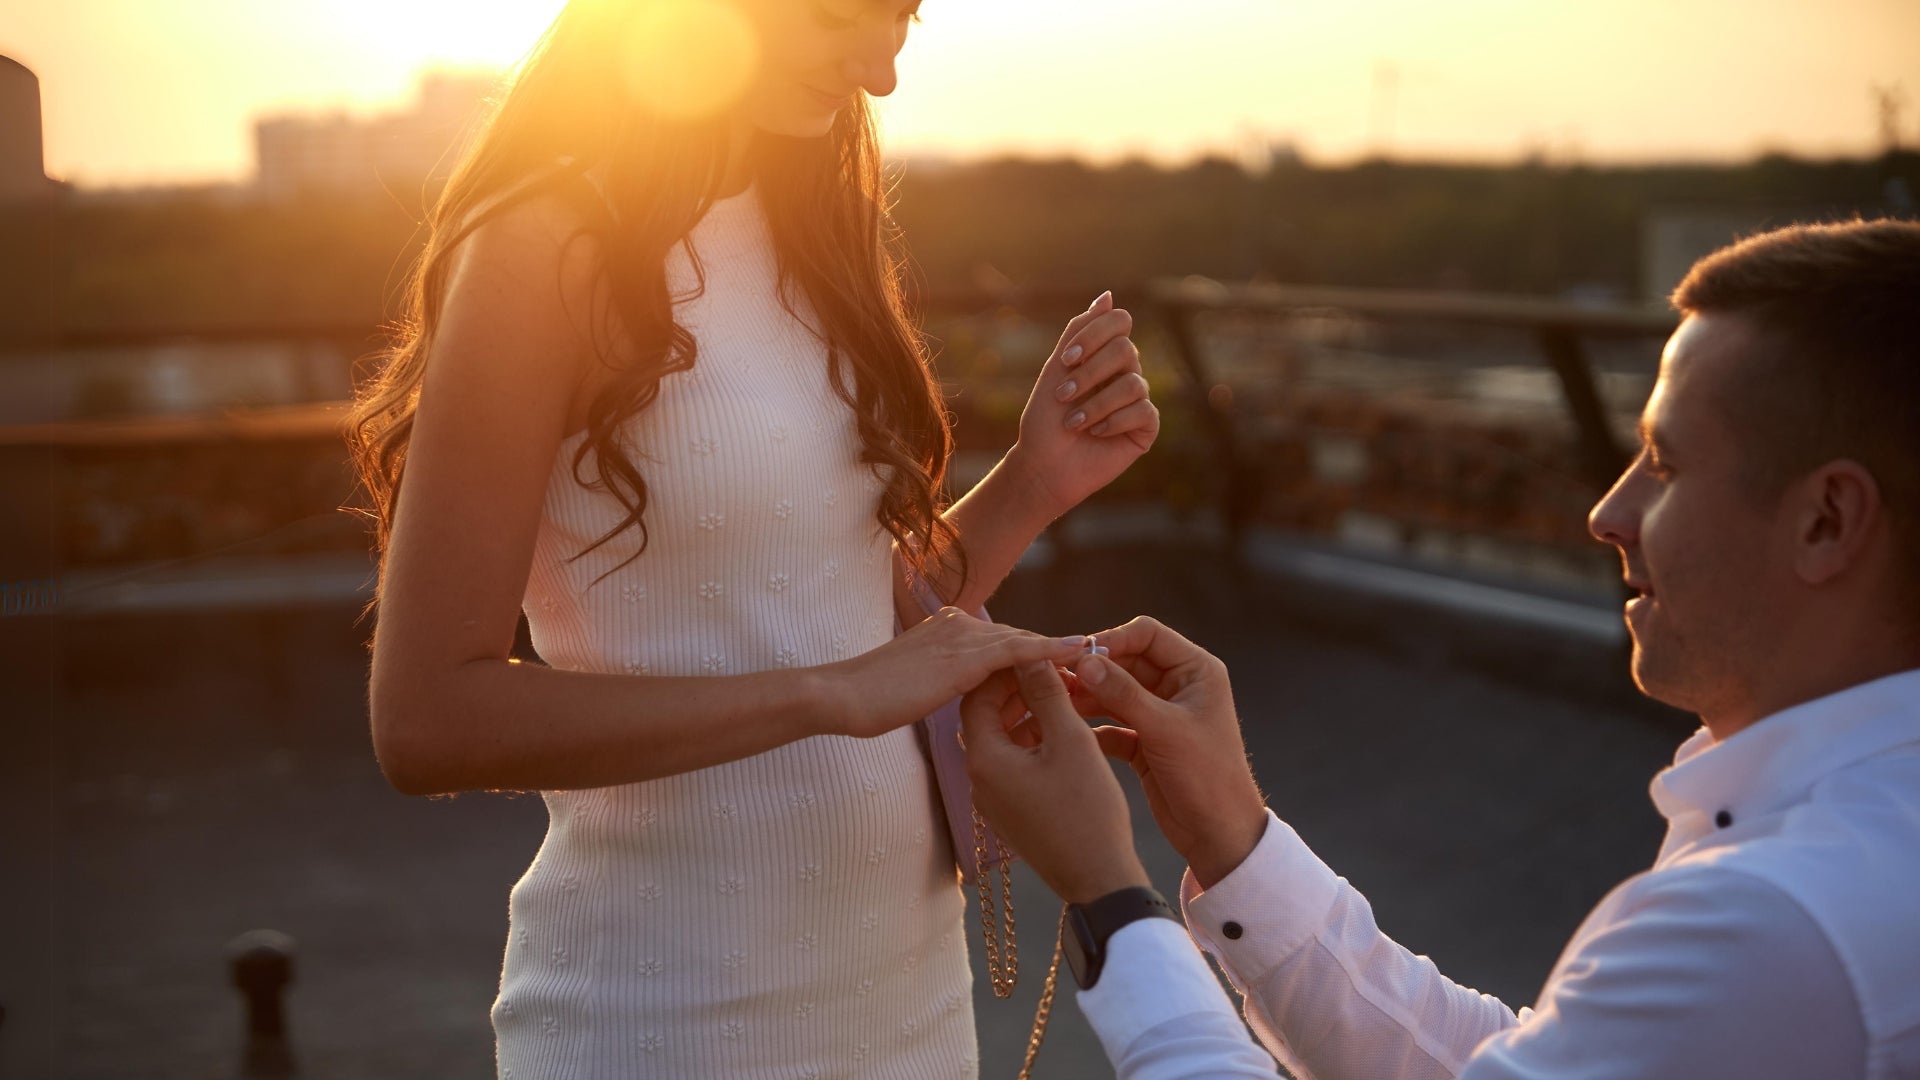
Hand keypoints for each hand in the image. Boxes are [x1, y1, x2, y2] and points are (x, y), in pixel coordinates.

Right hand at [826, 609, 1087, 738]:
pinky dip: (1052, 650)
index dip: (1033, 660)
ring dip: (1060, 653)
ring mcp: (963, 635)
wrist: (844, 696)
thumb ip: (943, 683)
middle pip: (1019, 640)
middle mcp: (960, 623)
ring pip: (1025, 643)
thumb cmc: (871, 700)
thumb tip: (965, 700)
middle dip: (1053, 656)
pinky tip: (1078, 652)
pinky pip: (1019, 651)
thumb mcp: (916, 686)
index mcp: (949, 629)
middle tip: (1091, 668)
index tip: (1064, 674)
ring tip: (1097, 661)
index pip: (1003, 643)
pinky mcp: (966, 655)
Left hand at [961, 660, 1149, 904]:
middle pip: (986, 717)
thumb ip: (1046, 693)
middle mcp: (978, 779)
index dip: (1006, 669)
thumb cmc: (1086, 810)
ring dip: (1028, 715)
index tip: (1038, 654)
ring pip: (1002, 740)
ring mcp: (992, 799)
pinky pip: (1012, 764)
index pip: (977, 695)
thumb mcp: (1070, 740)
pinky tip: (1064, 732)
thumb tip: (1029, 657)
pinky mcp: (1010, 812)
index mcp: (984, 758)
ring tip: (1064, 697)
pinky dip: (1032, 742)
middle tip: (1054, 671)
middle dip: (1018, 690)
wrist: (1098, 878)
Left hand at [1005, 291, 1160, 516]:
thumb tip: (1107, 296)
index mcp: (1104, 354)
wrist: (1043, 465)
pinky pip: (1143, 412)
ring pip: (1134, 384)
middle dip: (1090, 373)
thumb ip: (1079, 331)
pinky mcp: (1146, 428)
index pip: (1119, 321)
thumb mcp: (1056, 369)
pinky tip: (1096, 433)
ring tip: (1073, 423)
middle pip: (1126, 350)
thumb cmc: (1045, 420)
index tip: (1065, 360)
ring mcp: (1138, 401)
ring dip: (1096, 404)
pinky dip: (1113, 422)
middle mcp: (1125, 373)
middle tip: (1063, 395)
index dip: (1095, 335)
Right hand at [1066, 617, 1267, 888]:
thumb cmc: (1206, 777)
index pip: (1147, 634)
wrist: (1219, 834)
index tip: (1079, 657)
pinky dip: (1091, 726)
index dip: (1112, 640)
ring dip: (1086, 696)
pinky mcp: (1144, 742)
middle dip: (1092, 670)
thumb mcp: (1164, 730)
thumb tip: (1085, 661)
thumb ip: (1123, 693)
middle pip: (1124, 662)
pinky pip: (1111, 723)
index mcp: (1195, 671)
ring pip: (1113, 692)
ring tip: (1054, 702)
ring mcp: (1159, 714)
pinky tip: (1067, 731)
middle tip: (1056, 679)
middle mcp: (1177, 686)